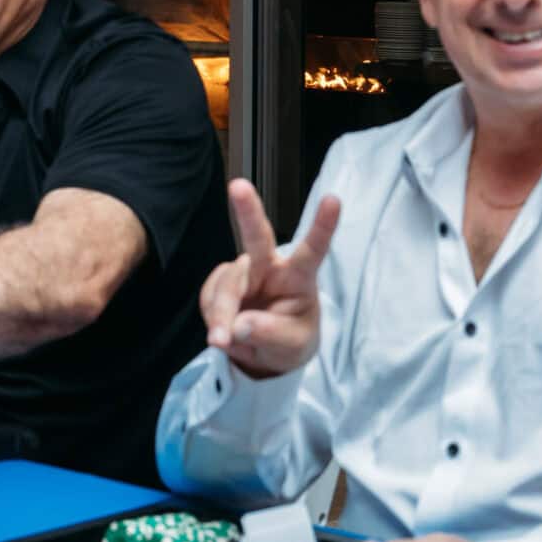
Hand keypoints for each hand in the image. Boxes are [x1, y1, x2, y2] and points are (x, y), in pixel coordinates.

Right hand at [200, 180, 339, 380]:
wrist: (266, 355)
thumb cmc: (290, 342)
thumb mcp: (291, 346)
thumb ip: (269, 334)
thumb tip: (237, 325)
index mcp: (299, 277)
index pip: (313, 250)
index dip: (322, 226)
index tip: (334, 200)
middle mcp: (270, 267)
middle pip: (257, 236)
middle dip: (248, 210)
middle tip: (238, 186)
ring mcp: (243, 273)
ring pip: (225, 287)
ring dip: (220, 316)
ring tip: (223, 341)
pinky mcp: (220, 283)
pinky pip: (208, 299)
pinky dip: (212, 320)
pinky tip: (223, 330)